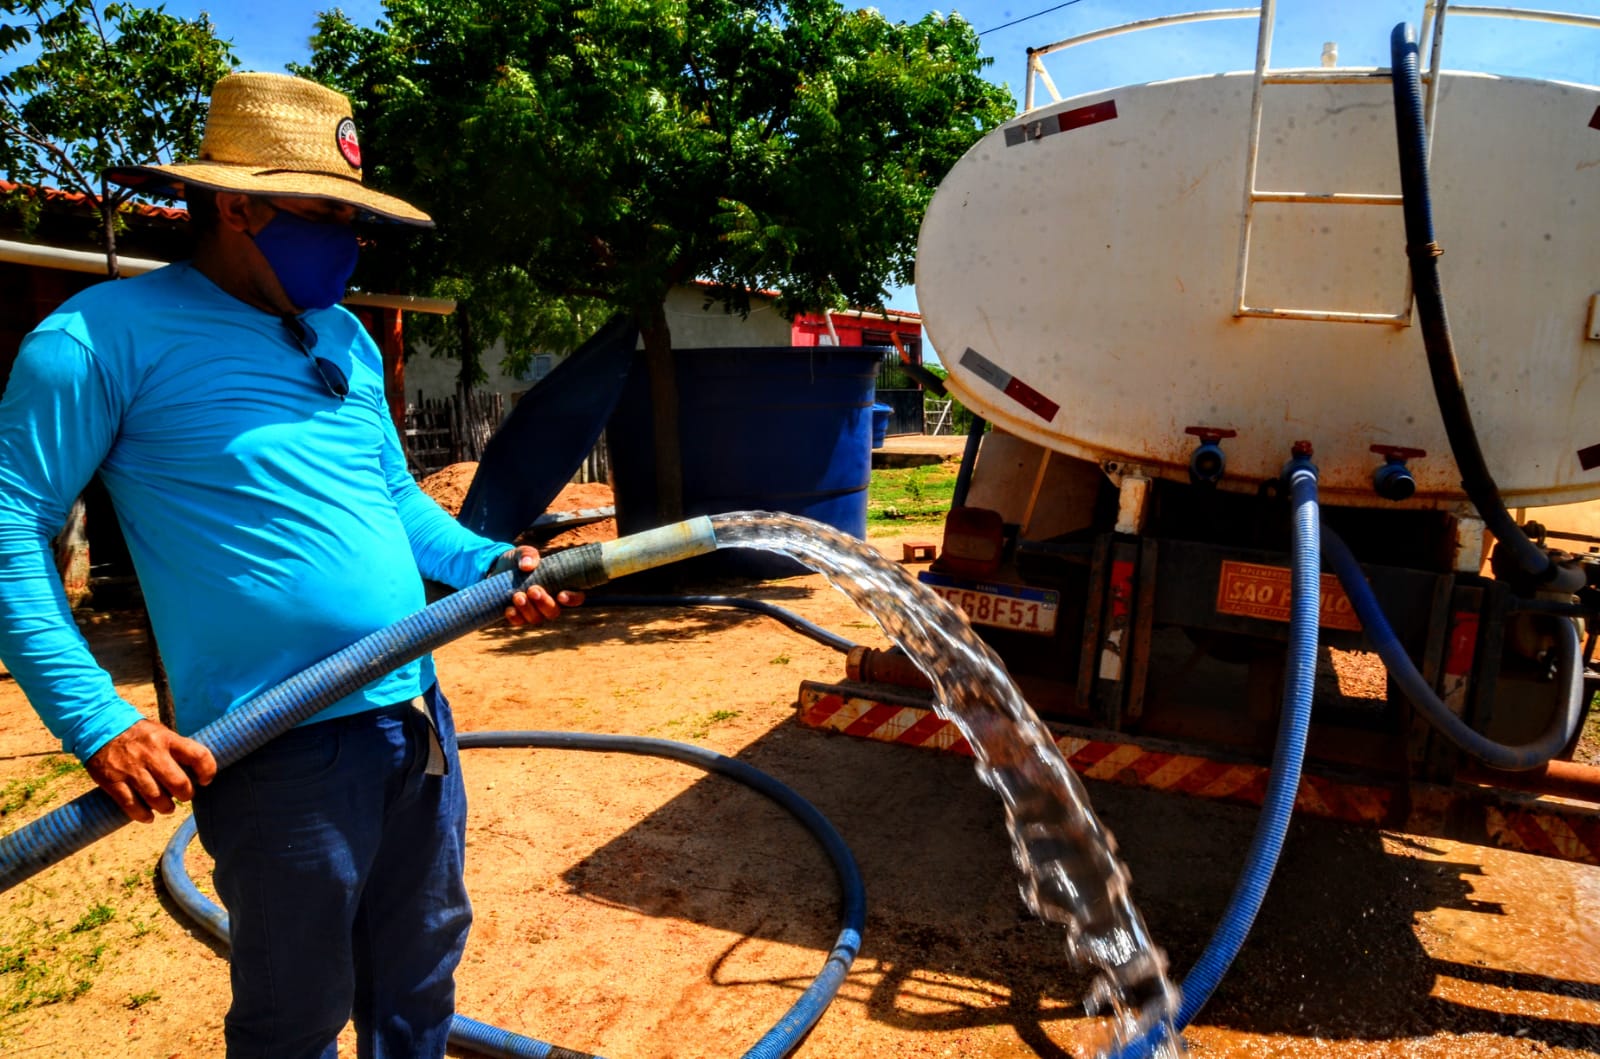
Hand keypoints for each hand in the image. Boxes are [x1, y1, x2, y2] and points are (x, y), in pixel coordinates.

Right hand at [85, 719, 216, 823]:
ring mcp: (131, 769)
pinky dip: (142, 815)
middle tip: (184, 796)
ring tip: (166, 807)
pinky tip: (148, 816)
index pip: (198, 756)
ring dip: (166, 807)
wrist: (98, 727)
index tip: (205, 780)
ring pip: (156, 798)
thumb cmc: (139, 734)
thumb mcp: (161, 733)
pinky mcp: (112, 782)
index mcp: (167, 740)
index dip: (208, 771)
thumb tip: (196, 773)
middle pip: (178, 784)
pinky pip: (131, 805)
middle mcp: (151, 754)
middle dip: (186, 795)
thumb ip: (177, 750)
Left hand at [494, 545, 584, 626]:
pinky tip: (508, 609)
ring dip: (527, 609)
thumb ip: (528, 555)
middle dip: (544, 603)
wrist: (500, 568)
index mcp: (561, 586)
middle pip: (554, 612)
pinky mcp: (518, 616)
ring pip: (536, 618)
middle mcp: (550, 602)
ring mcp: (534, 611)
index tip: (561, 595)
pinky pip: (519, 622)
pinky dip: (514, 617)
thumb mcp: (524, 552)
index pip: (576, 598)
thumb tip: (527, 565)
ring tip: (517, 596)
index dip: (572, 599)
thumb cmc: (521, 560)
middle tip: (533, 590)